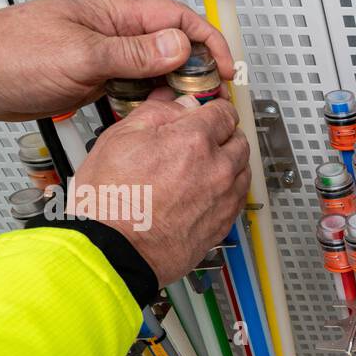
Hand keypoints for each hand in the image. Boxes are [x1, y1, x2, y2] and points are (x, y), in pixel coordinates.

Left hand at [0, 0, 234, 121]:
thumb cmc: (11, 53)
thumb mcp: (81, 55)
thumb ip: (133, 54)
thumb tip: (179, 46)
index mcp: (111, 14)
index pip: (176, 19)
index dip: (207, 42)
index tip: (225, 68)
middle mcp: (112, 33)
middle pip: (171, 47)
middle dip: (196, 71)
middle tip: (210, 97)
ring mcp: (105, 58)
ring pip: (155, 72)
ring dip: (173, 91)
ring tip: (187, 113)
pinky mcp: (95, 81)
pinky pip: (135, 90)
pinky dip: (149, 105)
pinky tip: (155, 119)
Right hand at [70, 95, 249, 285]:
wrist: (115, 250)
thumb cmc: (111, 200)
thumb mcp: (120, 138)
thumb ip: (156, 114)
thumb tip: (178, 104)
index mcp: (194, 141)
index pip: (223, 112)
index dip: (213, 108)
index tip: (207, 112)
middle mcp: (217, 169)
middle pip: (238, 139)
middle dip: (224, 134)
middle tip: (204, 137)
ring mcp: (224, 198)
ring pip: (243, 169)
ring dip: (230, 162)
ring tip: (205, 165)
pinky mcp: (224, 223)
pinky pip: (239, 197)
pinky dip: (230, 188)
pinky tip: (209, 189)